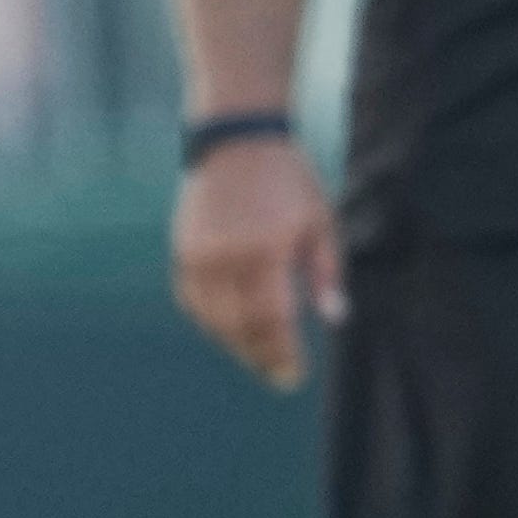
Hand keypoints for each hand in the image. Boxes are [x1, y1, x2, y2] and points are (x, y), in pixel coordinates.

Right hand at [171, 132, 346, 391]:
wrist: (238, 141)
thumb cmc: (289, 180)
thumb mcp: (320, 220)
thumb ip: (325, 271)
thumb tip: (334, 317)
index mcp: (266, 249)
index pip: (273, 319)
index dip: (283, 353)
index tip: (294, 376)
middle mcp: (227, 257)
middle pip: (240, 326)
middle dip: (261, 355)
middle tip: (279, 375)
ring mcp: (199, 256)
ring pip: (213, 319)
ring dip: (236, 344)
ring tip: (260, 356)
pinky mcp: (183, 252)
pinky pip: (194, 302)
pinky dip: (212, 321)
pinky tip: (231, 330)